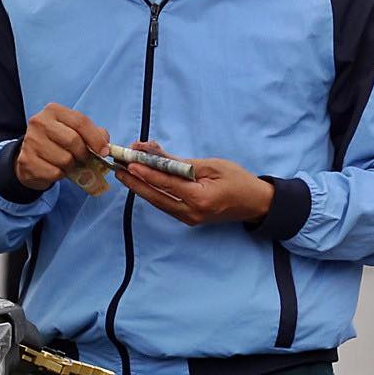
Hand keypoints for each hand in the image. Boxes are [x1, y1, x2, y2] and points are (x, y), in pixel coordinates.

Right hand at [15, 103, 108, 191]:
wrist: (30, 156)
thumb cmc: (56, 141)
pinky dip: (60, 174)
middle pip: (73, 140)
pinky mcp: (27, 161)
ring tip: (67, 163)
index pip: (80, 121)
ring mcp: (31, 142)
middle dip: (83, 153)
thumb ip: (92, 133)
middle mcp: (39, 123)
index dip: (96, 138)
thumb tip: (105, 145)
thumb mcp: (73, 130)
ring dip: (71, 166)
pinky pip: (55, 172)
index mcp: (53, 111)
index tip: (104, 151)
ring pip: (65, 159)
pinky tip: (55, 169)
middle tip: (83, 159)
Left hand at [113, 142, 274, 227]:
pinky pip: (165, 205)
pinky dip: (152, 193)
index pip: (167, 184)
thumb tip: (155, 154)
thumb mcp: (212, 165)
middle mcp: (191, 213)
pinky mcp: (188, 219)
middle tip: (118, 169)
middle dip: (135, 183)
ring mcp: (189, 219)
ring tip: (124, 174)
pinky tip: (141, 183)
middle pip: (156, 197)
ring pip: (158, 203)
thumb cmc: (237, 180)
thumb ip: (181, 162)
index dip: (147, 173)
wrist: (255, 203)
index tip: (130, 164)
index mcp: (200, 198)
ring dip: (140, 188)